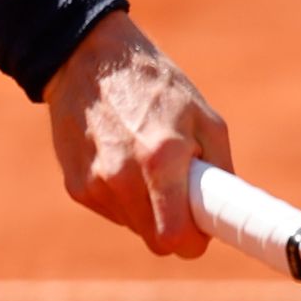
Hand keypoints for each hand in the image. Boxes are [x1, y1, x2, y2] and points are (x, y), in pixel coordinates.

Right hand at [44, 14, 232, 255]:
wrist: (89, 59)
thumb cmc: (156, 87)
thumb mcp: (204, 117)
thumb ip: (221, 170)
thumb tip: (224, 213)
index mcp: (161, 160)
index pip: (177, 240)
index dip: (194, 241)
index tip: (201, 231)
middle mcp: (123, 177)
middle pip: (156, 241)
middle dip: (172, 225)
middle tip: (179, 194)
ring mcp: (94, 183)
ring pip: (133, 226)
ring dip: (145, 209)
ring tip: (145, 163)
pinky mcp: (75, 186)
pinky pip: (110, 211)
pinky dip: (121, 196)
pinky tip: (120, 159)